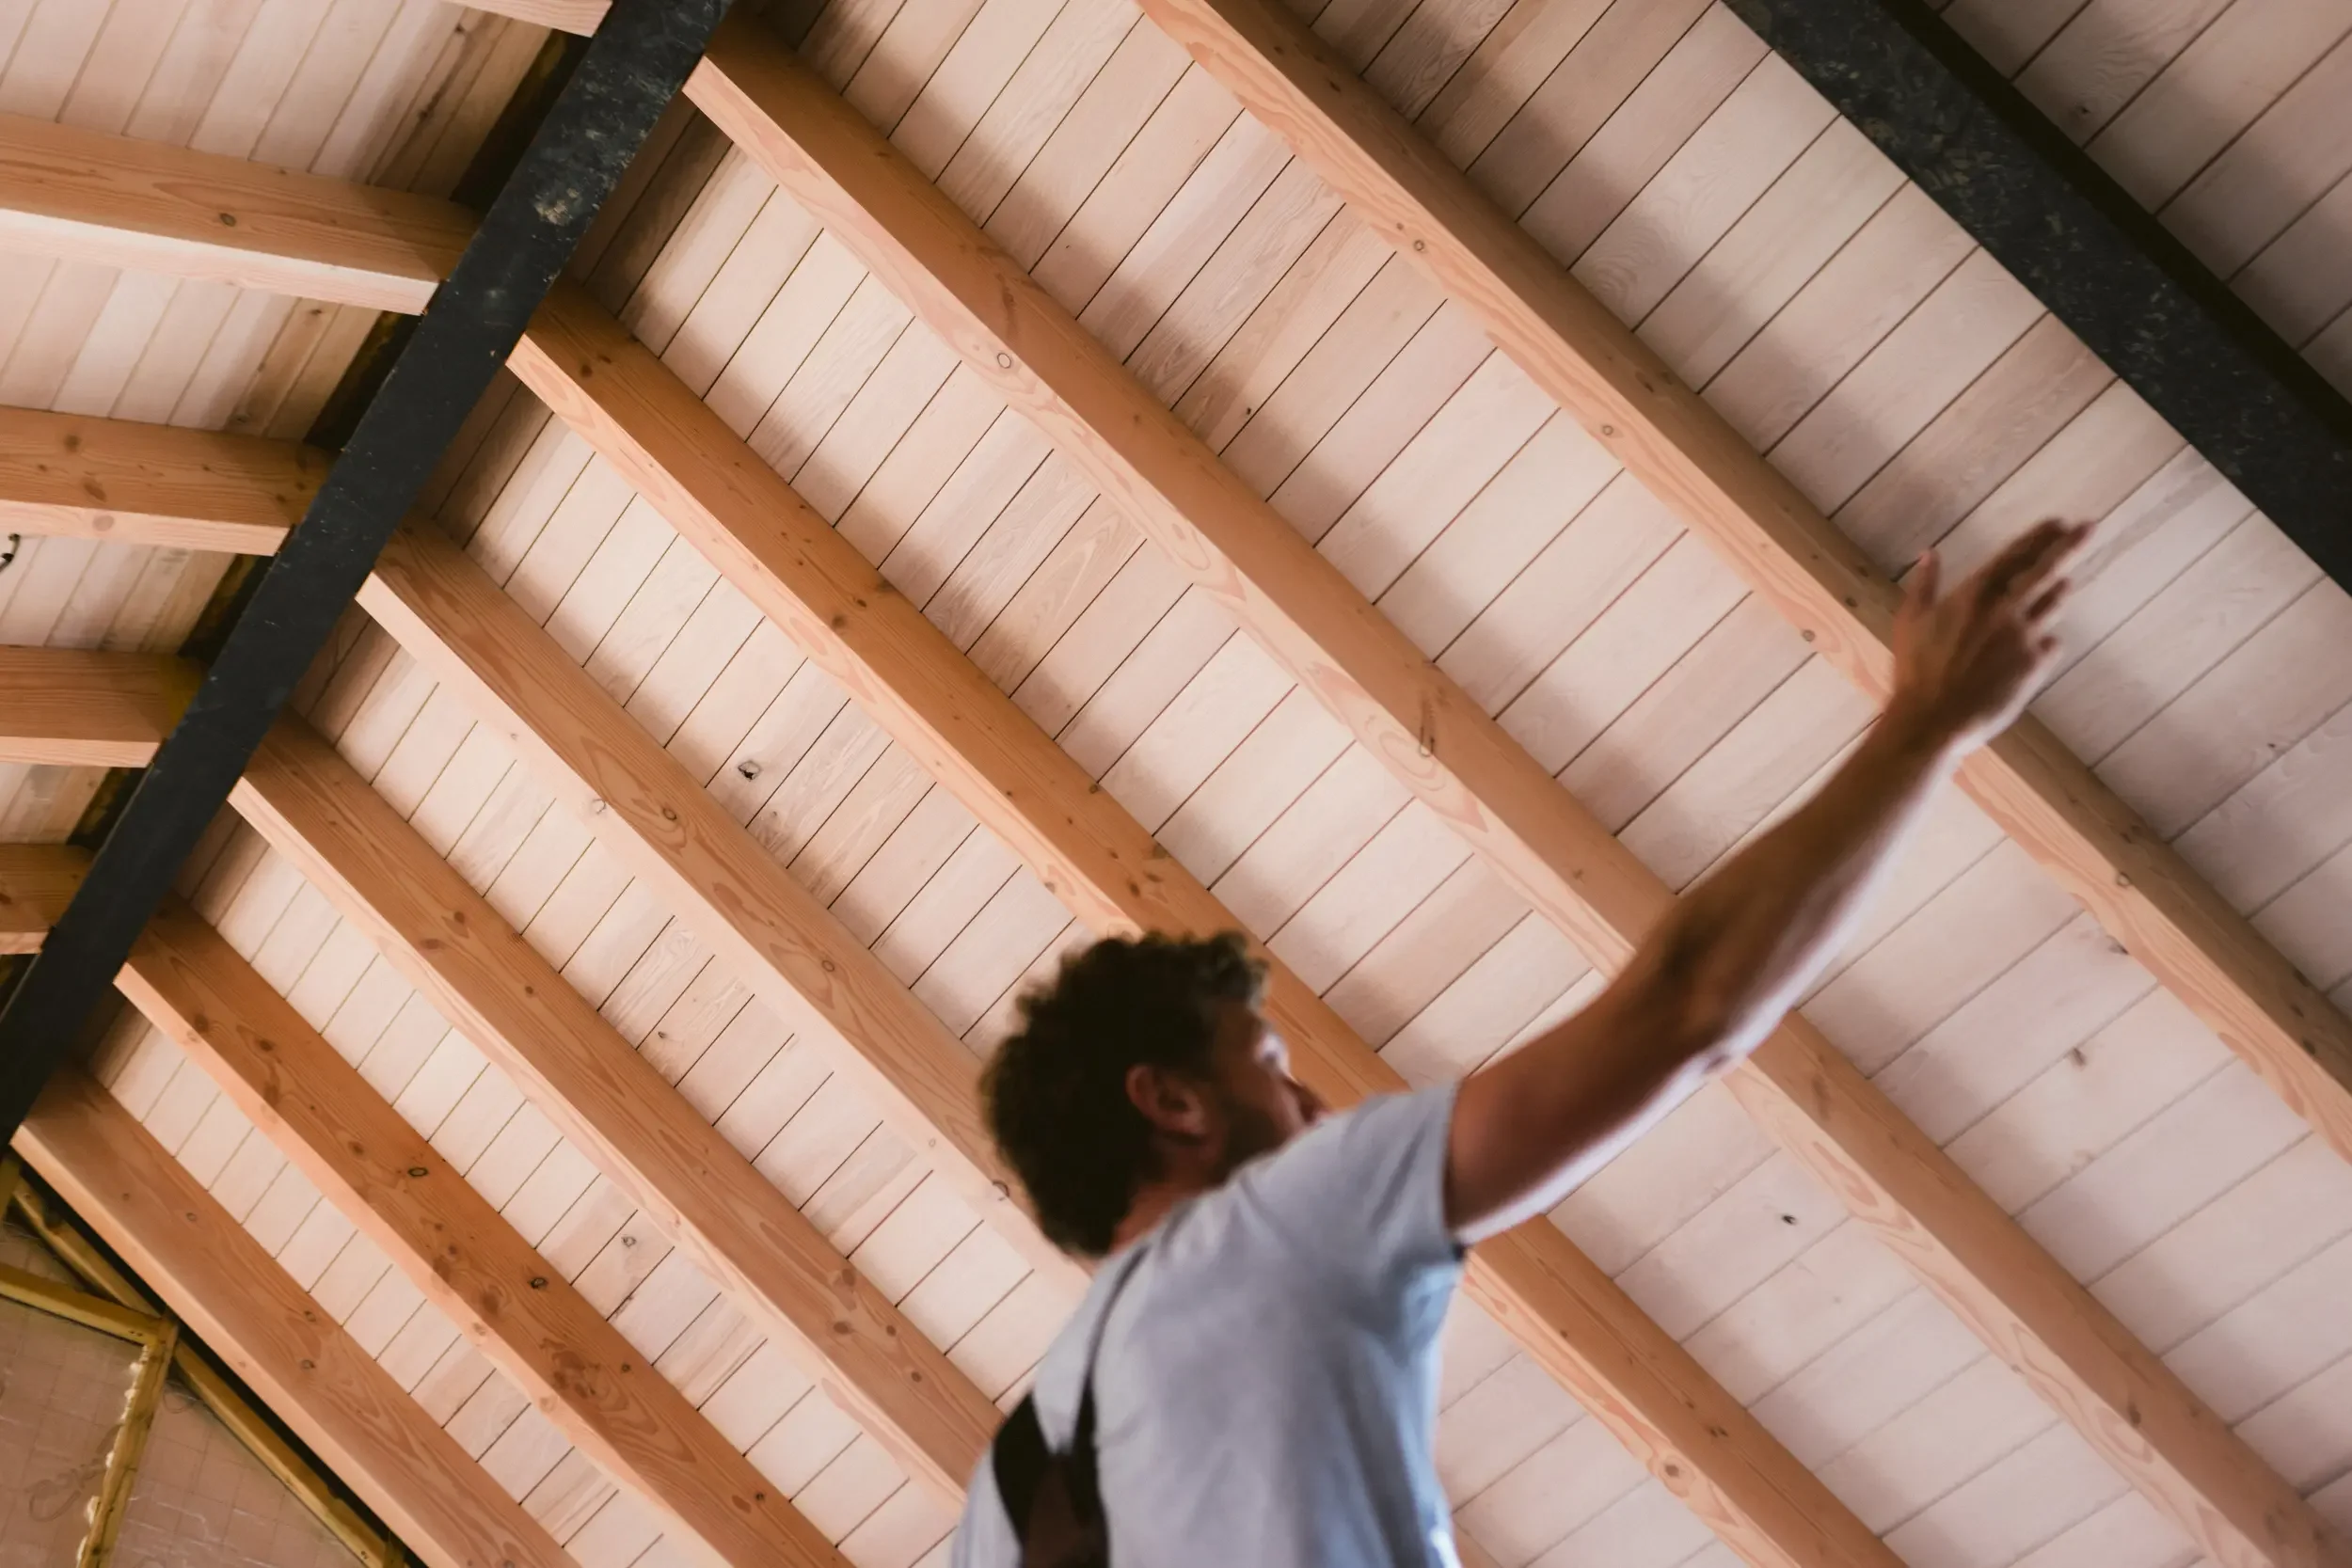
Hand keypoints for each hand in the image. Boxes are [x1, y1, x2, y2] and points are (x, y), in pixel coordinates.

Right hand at [1887, 518, 2089, 754]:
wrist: (1932, 719)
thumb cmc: (1916, 670)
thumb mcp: (1911, 620)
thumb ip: (1924, 584)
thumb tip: (1930, 553)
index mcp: (1974, 593)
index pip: (2014, 555)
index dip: (2038, 537)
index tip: (2059, 521)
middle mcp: (2004, 609)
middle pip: (2045, 570)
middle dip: (2069, 545)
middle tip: (2088, 528)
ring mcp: (2023, 636)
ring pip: (2053, 604)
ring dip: (2060, 591)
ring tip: (2066, 583)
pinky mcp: (2033, 665)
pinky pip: (2050, 644)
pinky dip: (2047, 640)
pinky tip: (2044, 642)